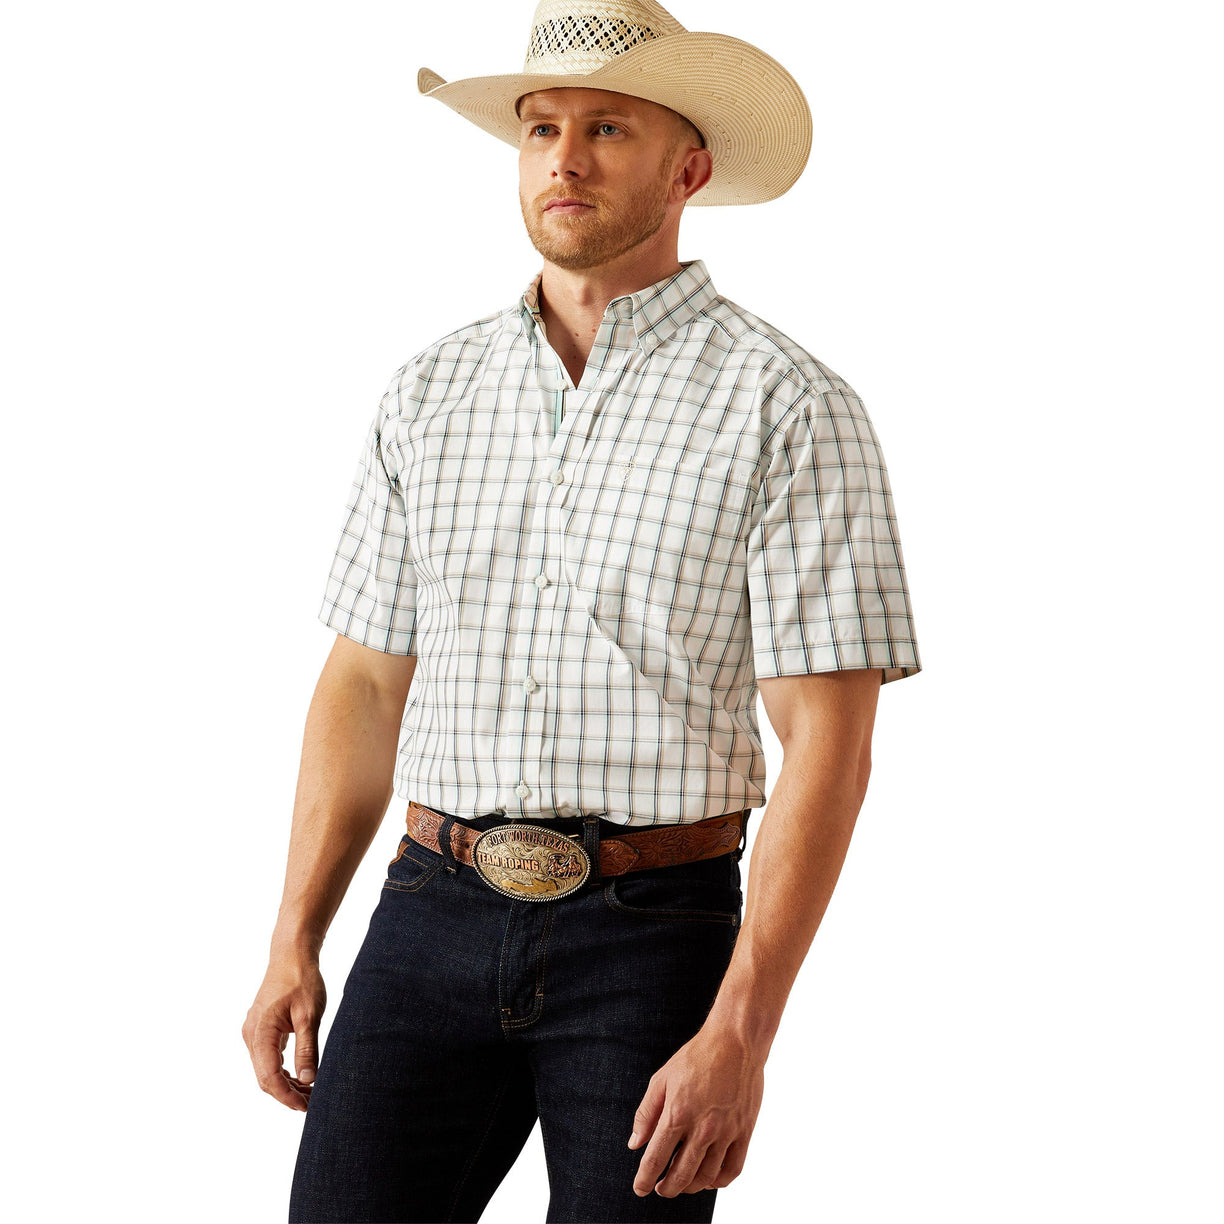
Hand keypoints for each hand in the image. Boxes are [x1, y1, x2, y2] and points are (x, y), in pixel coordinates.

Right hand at [242, 956, 326, 1111]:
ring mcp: (253, 1032)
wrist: (292, 954)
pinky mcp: (260, 1029)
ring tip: (309, 1092)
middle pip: (265, 1077)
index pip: (269, 1077)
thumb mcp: (309, 1015)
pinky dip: (282, 1070)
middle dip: (287, 1094)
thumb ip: (307, 1048)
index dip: (286, 1096)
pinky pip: (267, 1057)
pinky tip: (300, 1076)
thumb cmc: (302, 980)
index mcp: (261, 1032)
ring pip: (265, 1069)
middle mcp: (251, 1035)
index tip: (306, 1107)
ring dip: (285, 1083)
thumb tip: (308, 1080)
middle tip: (312, 1103)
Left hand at [627, 1027, 764, 1197]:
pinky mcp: (745, 1131)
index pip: (656, 1158)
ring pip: (706, 1177)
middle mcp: (702, 1128)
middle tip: (660, 1189)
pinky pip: (732, 1169)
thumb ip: (646, 1114)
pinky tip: (709, 1179)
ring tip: (682, 1184)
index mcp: (677, 1113)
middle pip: (681, 1175)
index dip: (644, 1179)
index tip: (640, 1188)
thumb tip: (634, 1144)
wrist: (735, 1042)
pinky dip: (719, 1181)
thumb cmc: (696, 1057)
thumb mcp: (662, 1079)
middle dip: (666, 1188)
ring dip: (690, 1187)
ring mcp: (726, 1132)